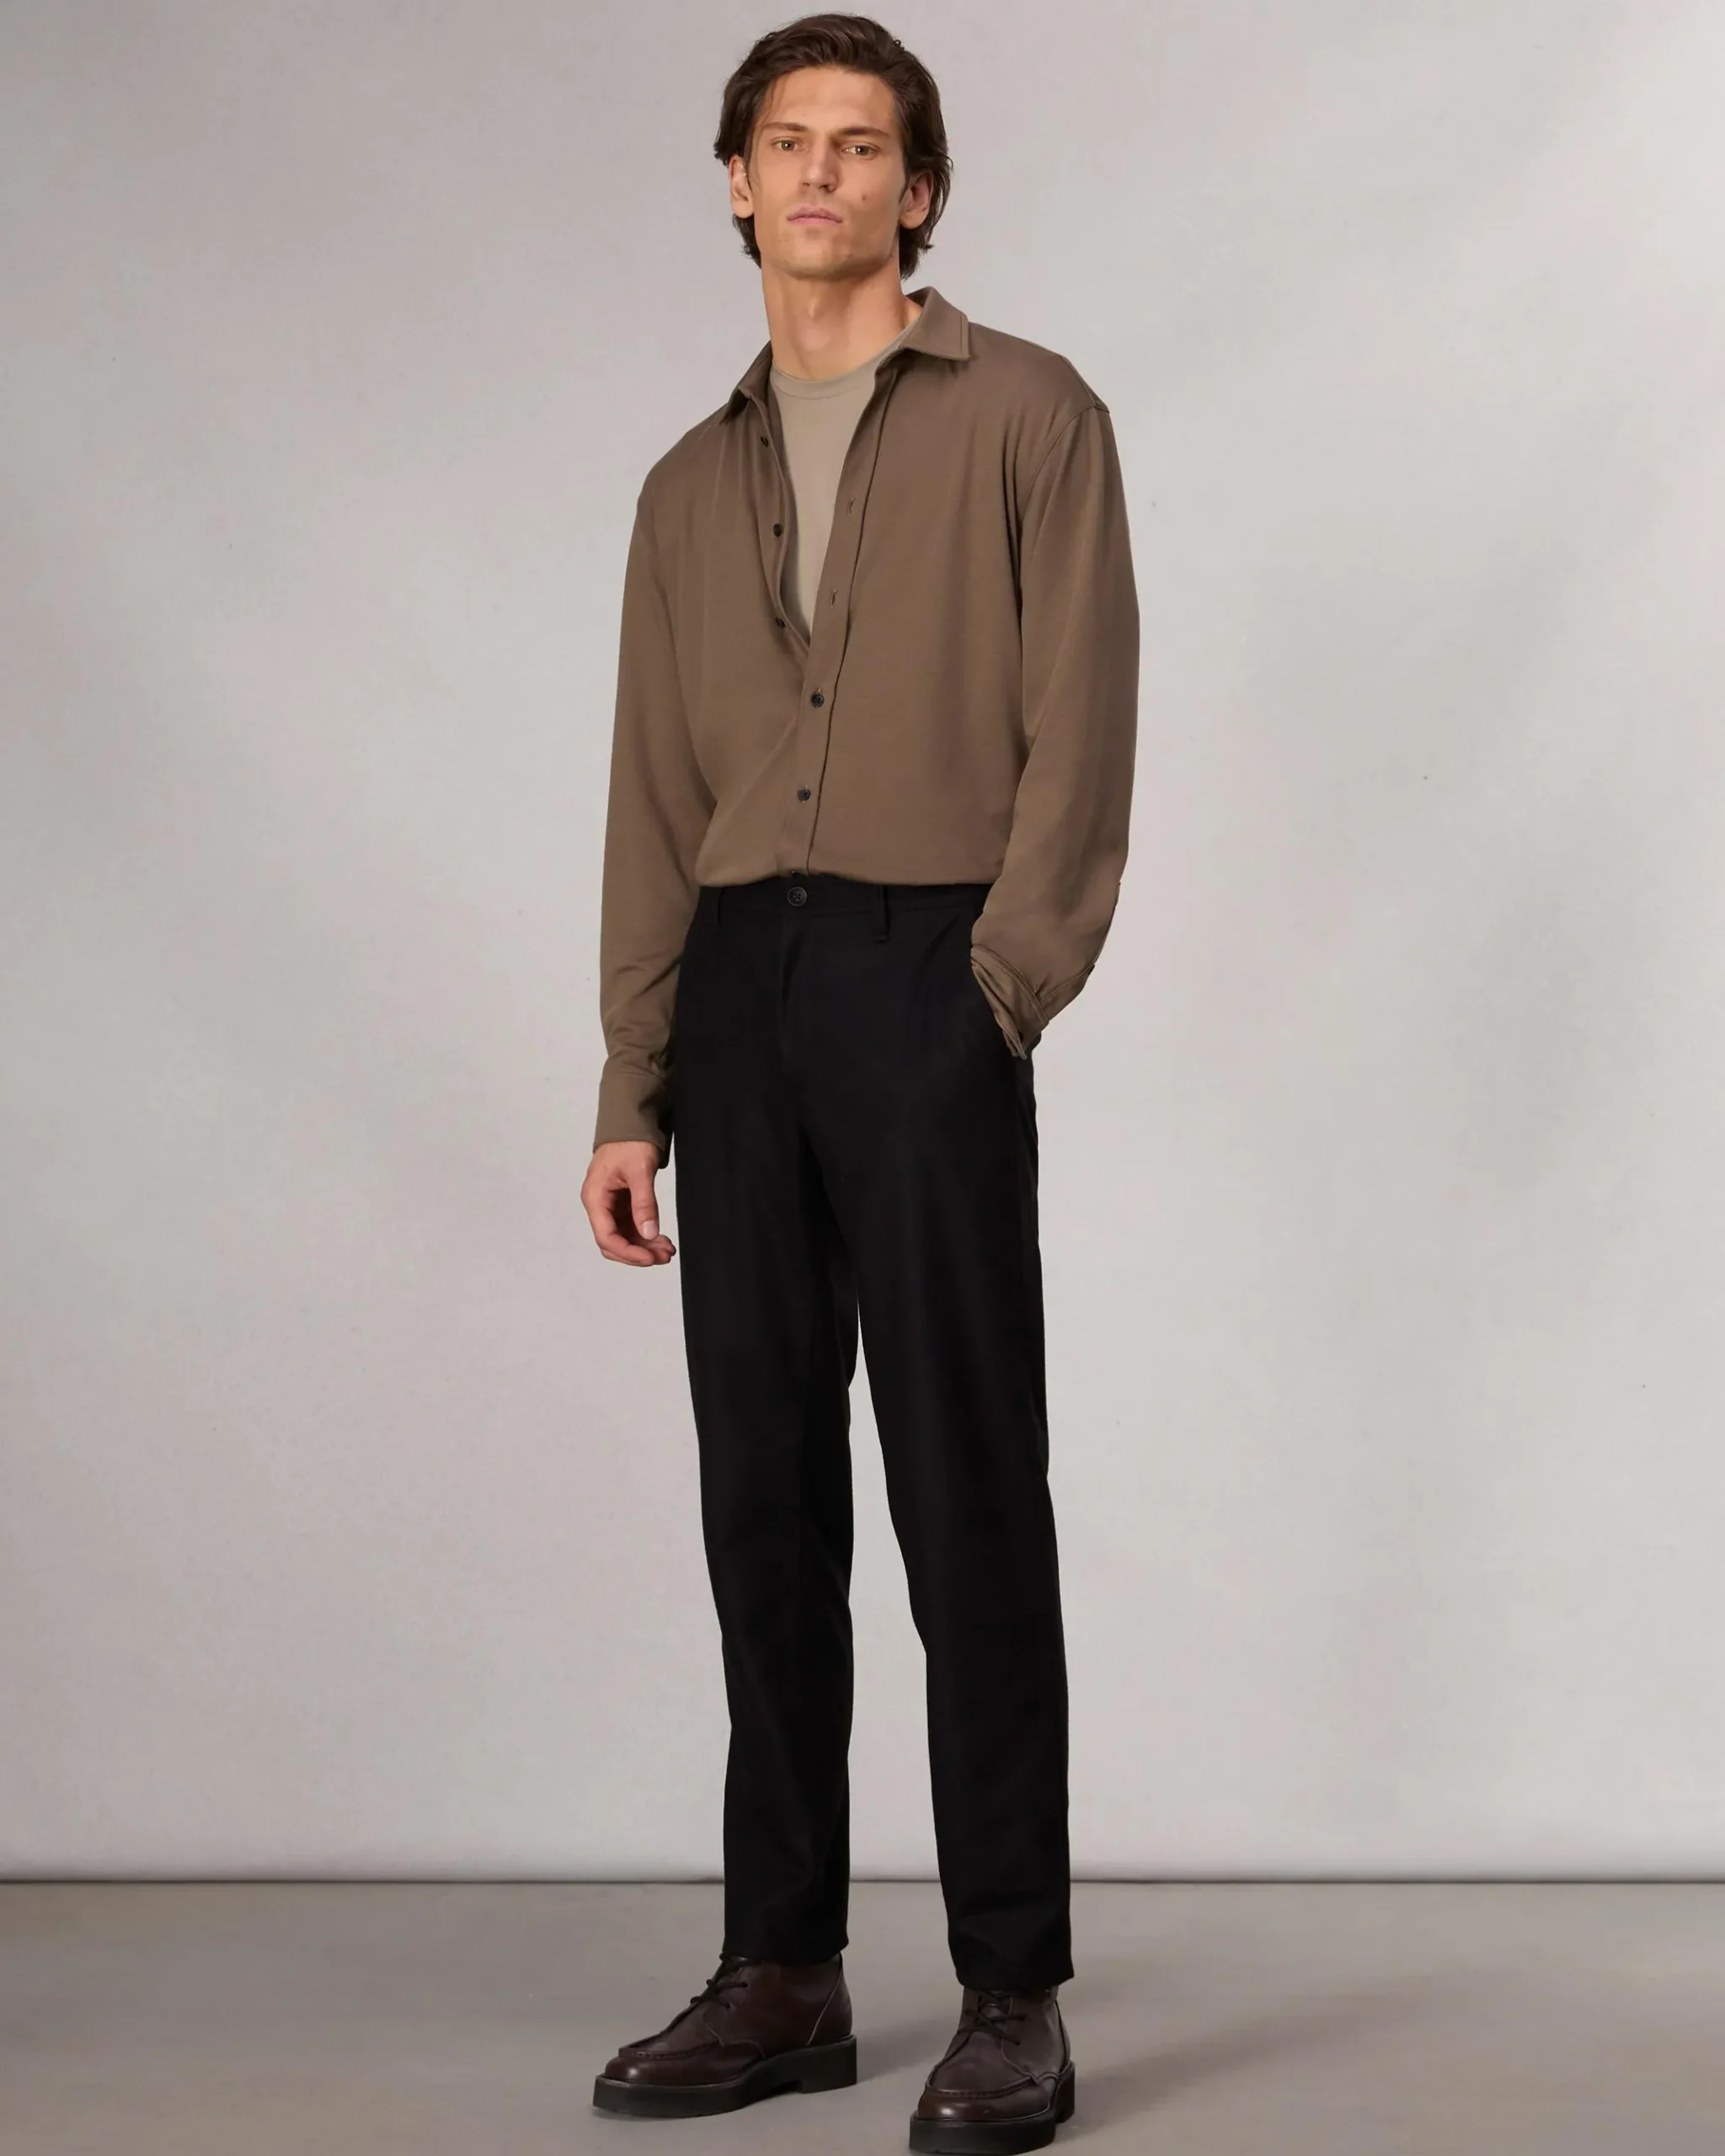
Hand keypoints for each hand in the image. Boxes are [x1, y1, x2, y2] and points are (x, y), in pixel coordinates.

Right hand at [583, 1140, 675, 1265]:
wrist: (631, 1122)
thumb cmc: (629, 1141)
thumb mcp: (640, 1172)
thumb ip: (644, 1204)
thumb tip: (649, 1233)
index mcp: (595, 1197)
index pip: (606, 1237)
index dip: (628, 1252)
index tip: (650, 1258)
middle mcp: (599, 1205)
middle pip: (613, 1242)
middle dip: (638, 1252)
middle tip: (664, 1256)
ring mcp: (610, 1206)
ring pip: (624, 1237)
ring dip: (644, 1246)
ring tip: (667, 1250)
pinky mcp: (622, 1204)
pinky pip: (631, 1227)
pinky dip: (646, 1235)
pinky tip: (661, 1240)